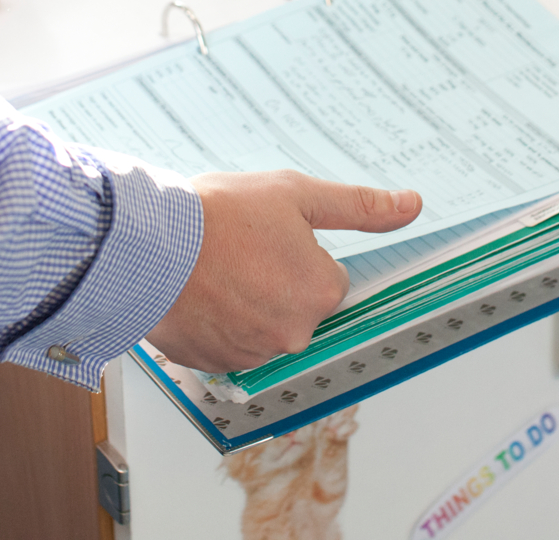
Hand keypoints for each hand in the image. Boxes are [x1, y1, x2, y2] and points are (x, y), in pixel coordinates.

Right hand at [147, 170, 421, 372]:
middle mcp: (294, 333)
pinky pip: (228, 343)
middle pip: (297, 304)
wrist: (146, 243)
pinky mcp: (214, 364)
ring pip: (261, 324)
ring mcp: (253, 354)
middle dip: (274, 278)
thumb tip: (411, 204)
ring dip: (245, 300)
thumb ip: (359, 206)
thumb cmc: (218, 214)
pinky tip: (199, 290)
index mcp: (321, 292)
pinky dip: (217, 321)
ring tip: (214, 266)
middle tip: (240, 248)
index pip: (327, 277)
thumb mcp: (295, 193)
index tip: (269, 236)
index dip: (298, 251)